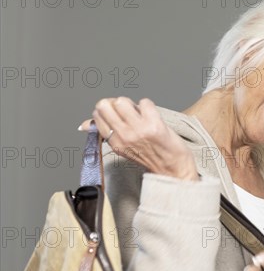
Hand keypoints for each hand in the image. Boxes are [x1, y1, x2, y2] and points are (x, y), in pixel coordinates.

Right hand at [79, 97, 198, 180]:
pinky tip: (152, 116)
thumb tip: (84, 124)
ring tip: (140, 114)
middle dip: (116, 103)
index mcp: (113, 141)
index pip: (97, 114)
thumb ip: (105, 133)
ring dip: (132, 103)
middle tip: (128, 112)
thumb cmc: (150, 157)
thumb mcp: (123, 147)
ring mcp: (138, 130)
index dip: (108, 109)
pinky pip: (144, 102)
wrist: (173, 169)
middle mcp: (123, 136)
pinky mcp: (154, 125)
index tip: (118, 114)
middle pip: (105, 104)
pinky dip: (148, 106)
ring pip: (122, 101)